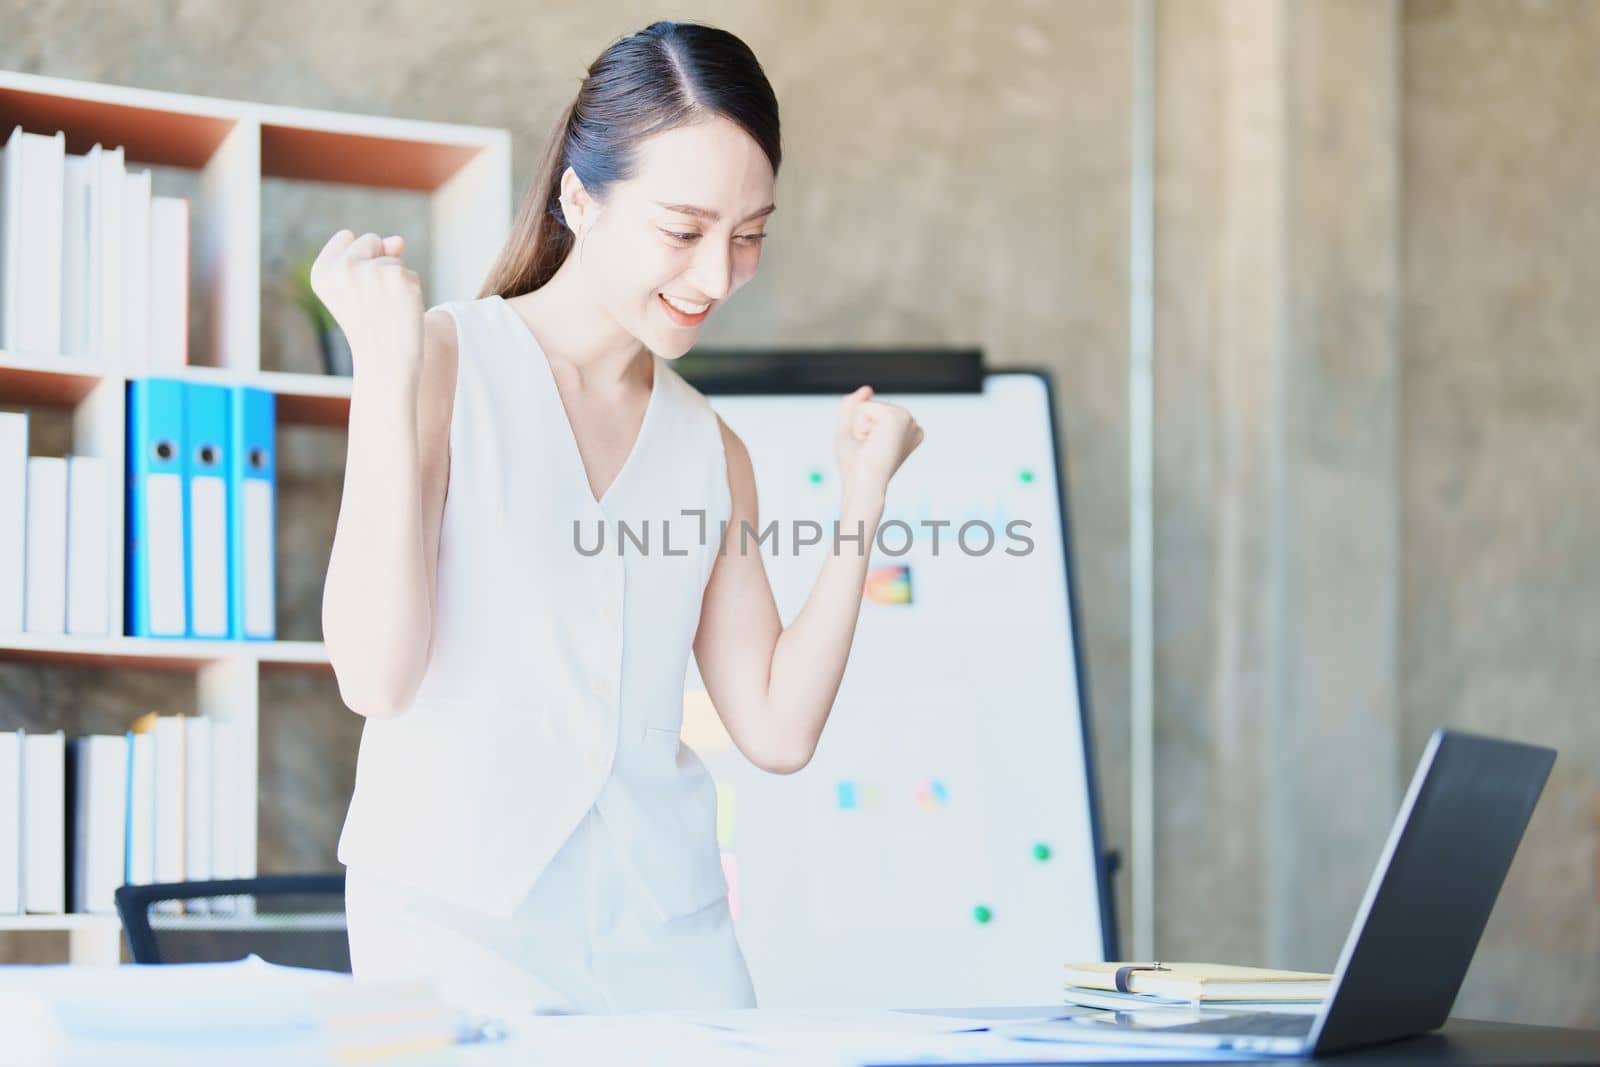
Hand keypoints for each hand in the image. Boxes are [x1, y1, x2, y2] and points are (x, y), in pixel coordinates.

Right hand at [309, 230, 424, 387]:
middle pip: (371, 239)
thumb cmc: (369, 325)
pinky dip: (410, 290)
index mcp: (322, 271)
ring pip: (393, 257)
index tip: (356, 287)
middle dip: (378, 262)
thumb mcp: (359, 289)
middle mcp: (343, 267)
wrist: (385, 360)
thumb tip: (398, 240)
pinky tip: (400, 310)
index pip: (346, 236)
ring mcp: (371, 270)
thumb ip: (375, 254)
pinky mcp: (399, 276)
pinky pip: (410, 273)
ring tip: (385, 308)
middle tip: (373, 299)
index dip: (359, 258)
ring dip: (395, 280)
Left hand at [834, 386, 924, 499]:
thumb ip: (853, 407)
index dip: (861, 431)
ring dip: (859, 426)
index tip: (871, 450)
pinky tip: (872, 440)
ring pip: (867, 405)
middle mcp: (912, 426)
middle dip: (859, 426)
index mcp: (907, 432)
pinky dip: (860, 424)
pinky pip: (864, 407)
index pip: (873, 414)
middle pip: (870, 407)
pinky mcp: (898, 415)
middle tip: (869, 448)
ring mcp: (908, 419)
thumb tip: (867, 389)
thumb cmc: (857, 467)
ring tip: (871, 445)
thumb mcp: (850, 432)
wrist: (864, 483)